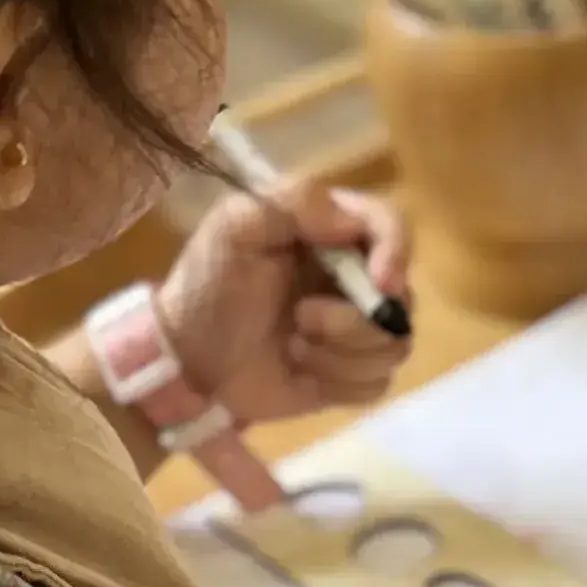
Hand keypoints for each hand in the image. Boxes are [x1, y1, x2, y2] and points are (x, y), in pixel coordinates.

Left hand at [156, 181, 410, 426]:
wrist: (185, 357)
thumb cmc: (209, 284)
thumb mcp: (236, 226)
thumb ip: (293, 203)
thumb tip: (352, 222)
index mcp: (334, 232)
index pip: (392, 227)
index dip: (396, 252)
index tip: (381, 284)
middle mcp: (356, 278)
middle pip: (402, 298)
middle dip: (353, 319)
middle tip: (301, 321)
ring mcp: (357, 330)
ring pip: (393, 345)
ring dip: (340, 352)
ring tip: (293, 346)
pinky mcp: (350, 375)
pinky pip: (376, 383)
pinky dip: (338, 380)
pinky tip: (300, 370)